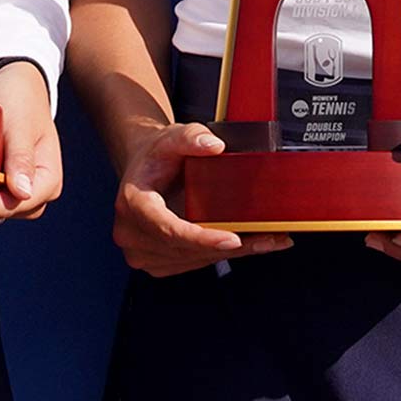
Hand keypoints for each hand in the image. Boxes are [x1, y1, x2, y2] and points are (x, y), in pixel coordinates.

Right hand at [110, 122, 291, 276]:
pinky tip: (249, 244)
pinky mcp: (158, 263)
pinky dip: (223, 255)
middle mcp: (132, 233)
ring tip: (268, 240)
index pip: (168, 229)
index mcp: (133, 203)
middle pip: (186, 249)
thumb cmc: (157, 156)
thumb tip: (214, 146)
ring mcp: (143, 252)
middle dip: (230, 247)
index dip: (201, 239)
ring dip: (233, 253)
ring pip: (195, 260)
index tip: (233, 239)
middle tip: (268, 237)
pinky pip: (194, 264)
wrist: (145, 169)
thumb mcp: (172, 137)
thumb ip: (192, 137)